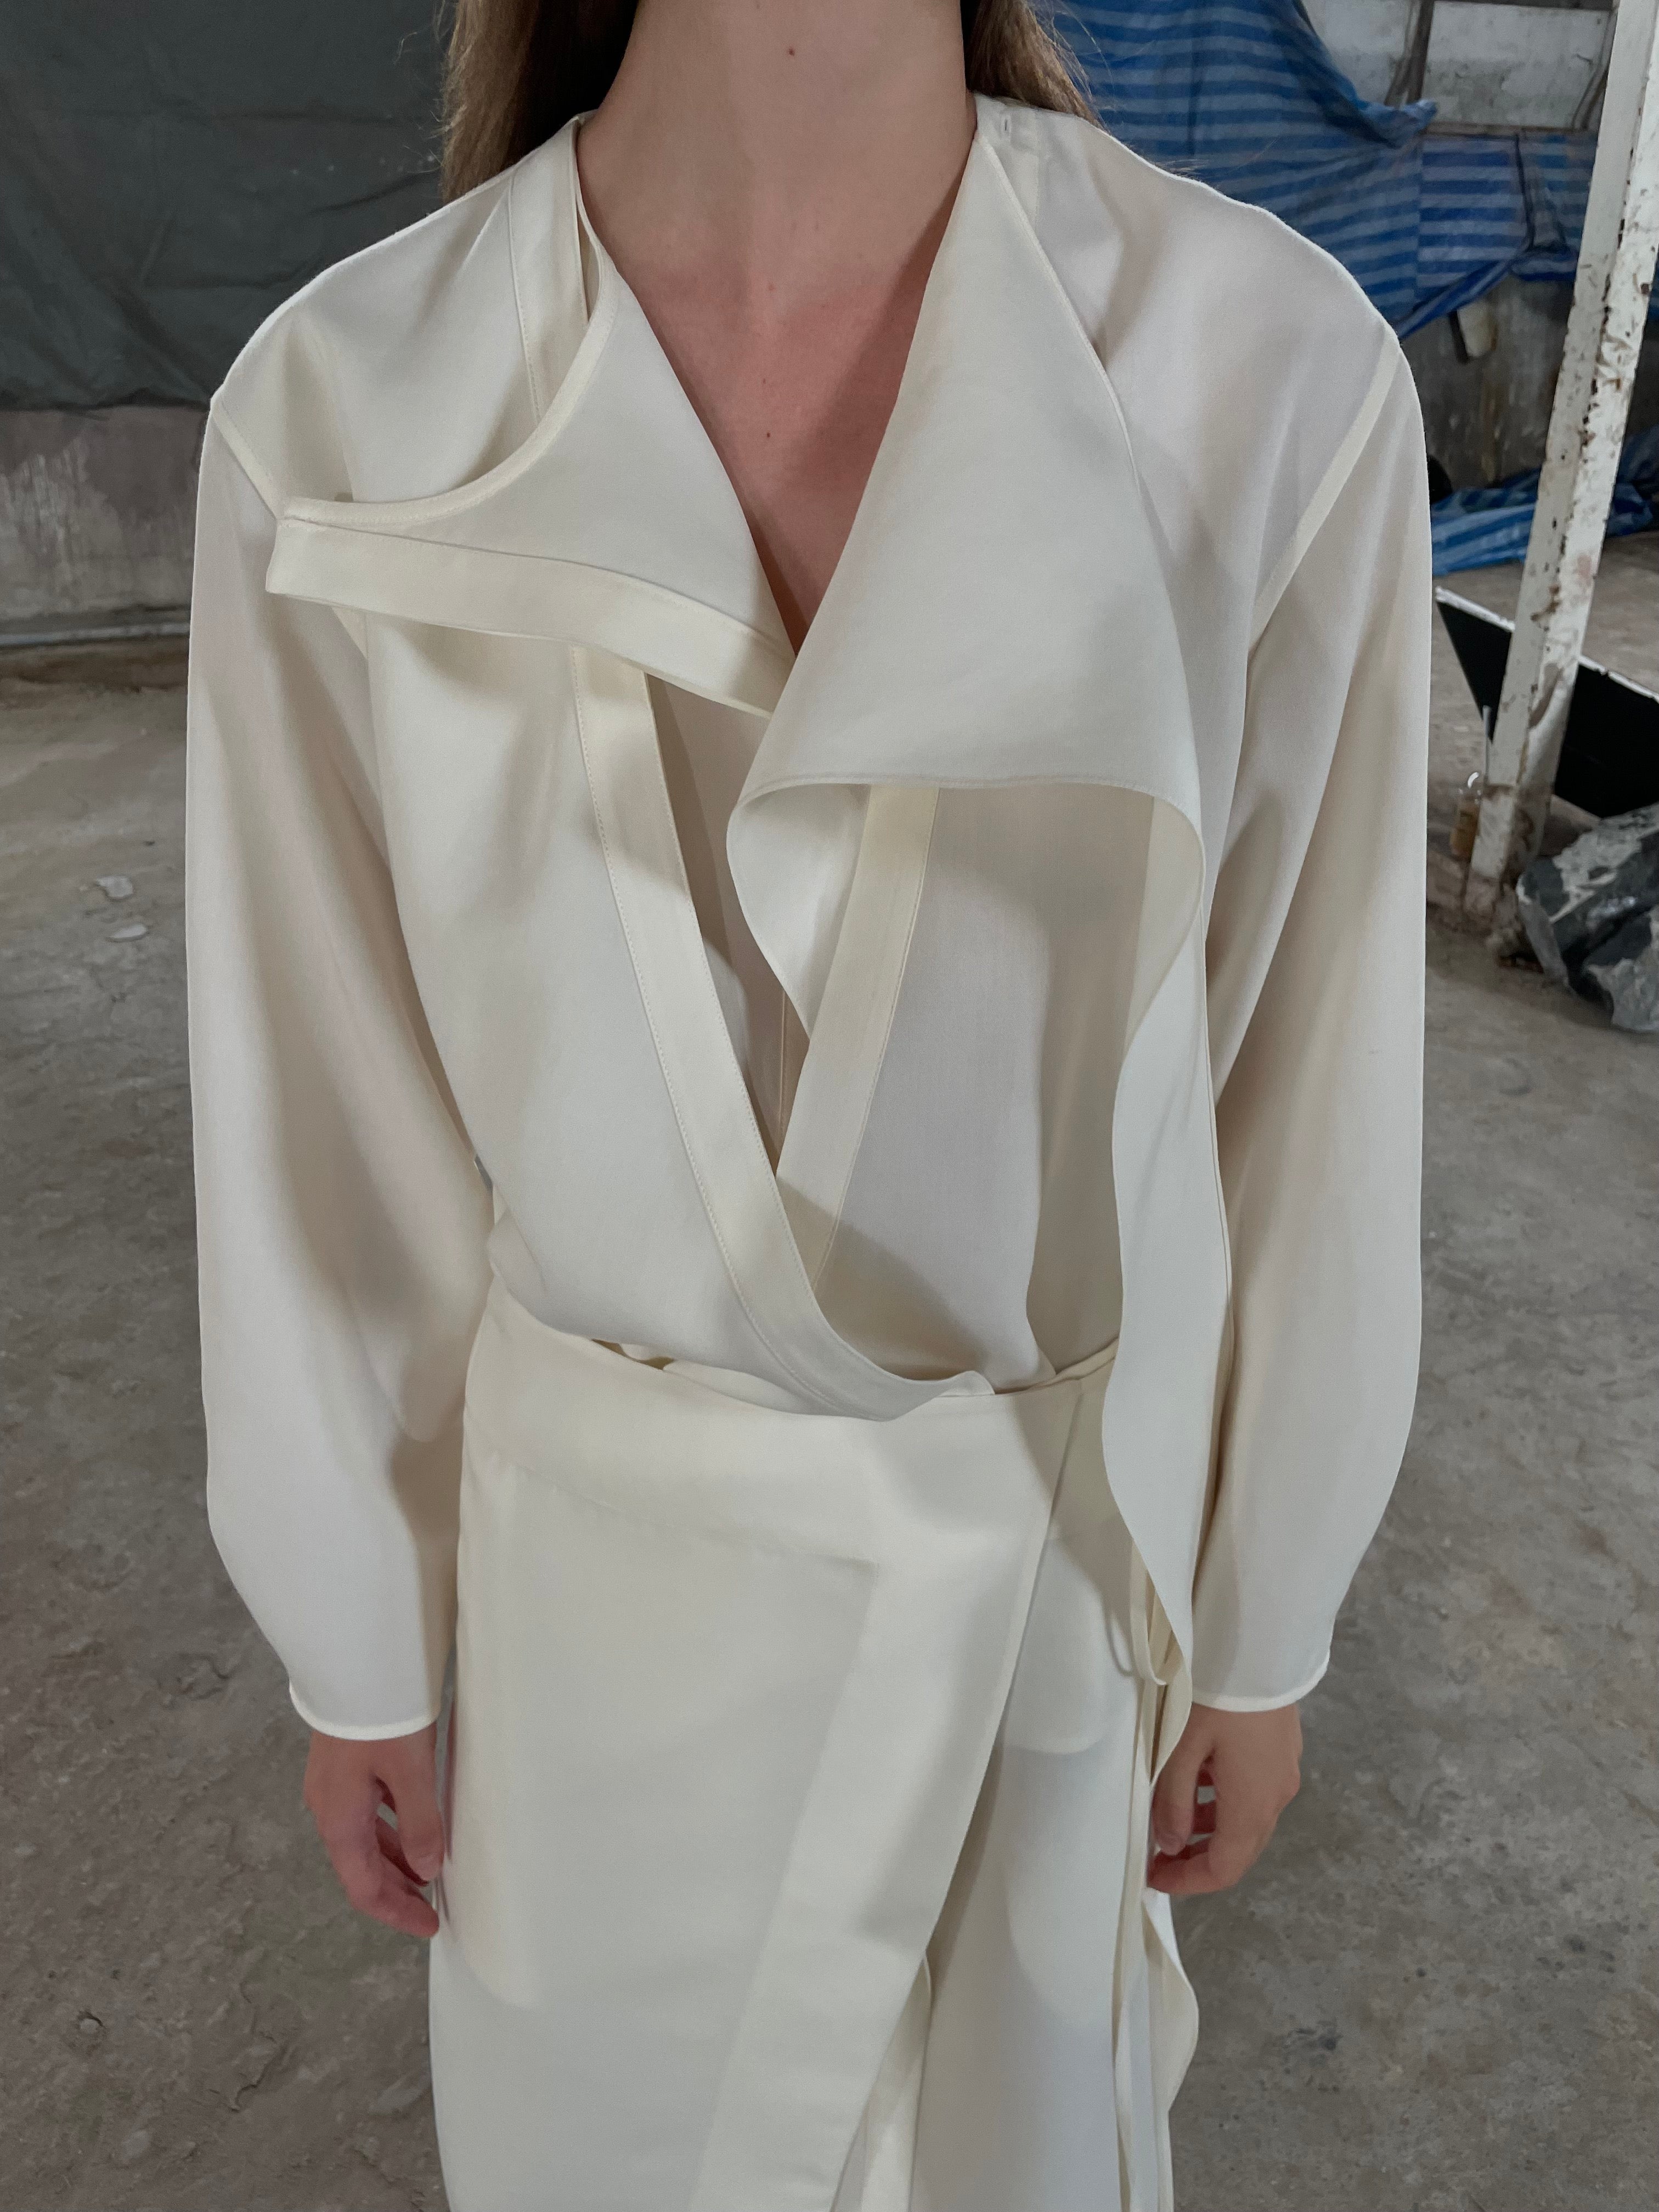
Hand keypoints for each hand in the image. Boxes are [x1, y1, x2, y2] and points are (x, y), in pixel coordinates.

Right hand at [302, 1723, 443, 1936]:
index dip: (396, 1911)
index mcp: (340, 1820)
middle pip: (361, 1867)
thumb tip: (426, 1870)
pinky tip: (413, 1829)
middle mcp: (329, 1808)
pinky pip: (367, 1814)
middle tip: (431, 1909)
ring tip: (428, 1874)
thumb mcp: (410, 1770)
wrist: (353, 1661)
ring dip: (394, 1861)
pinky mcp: (344, 1766)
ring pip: (364, 1840)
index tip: (429, 1926)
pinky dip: (390, 1831)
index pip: (364, 1887)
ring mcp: (333, 1787)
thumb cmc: (382, 1717)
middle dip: (396, 1891)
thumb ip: (419, 1823)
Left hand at [1146, 1700, 1301, 1896]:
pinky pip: (1255, 1796)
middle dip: (1199, 1861)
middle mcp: (1276, 1798)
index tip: (1155, 1876)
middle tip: (1160, 1856)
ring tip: (1173, 1820)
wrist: (1260, 1648)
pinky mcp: (1284, 1754)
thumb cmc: (1217, 1698)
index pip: (1224, 1868)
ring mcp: (1285, 1776)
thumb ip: (1174, 1801)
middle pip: (1240, 1851)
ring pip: (1248, 1824)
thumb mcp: (1182, 1748)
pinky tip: (1201, 1785)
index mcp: (1252, 1805)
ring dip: (1212, 1832)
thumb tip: (1171, 1845)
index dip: (1189, 1881)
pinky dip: (1226, 1805)